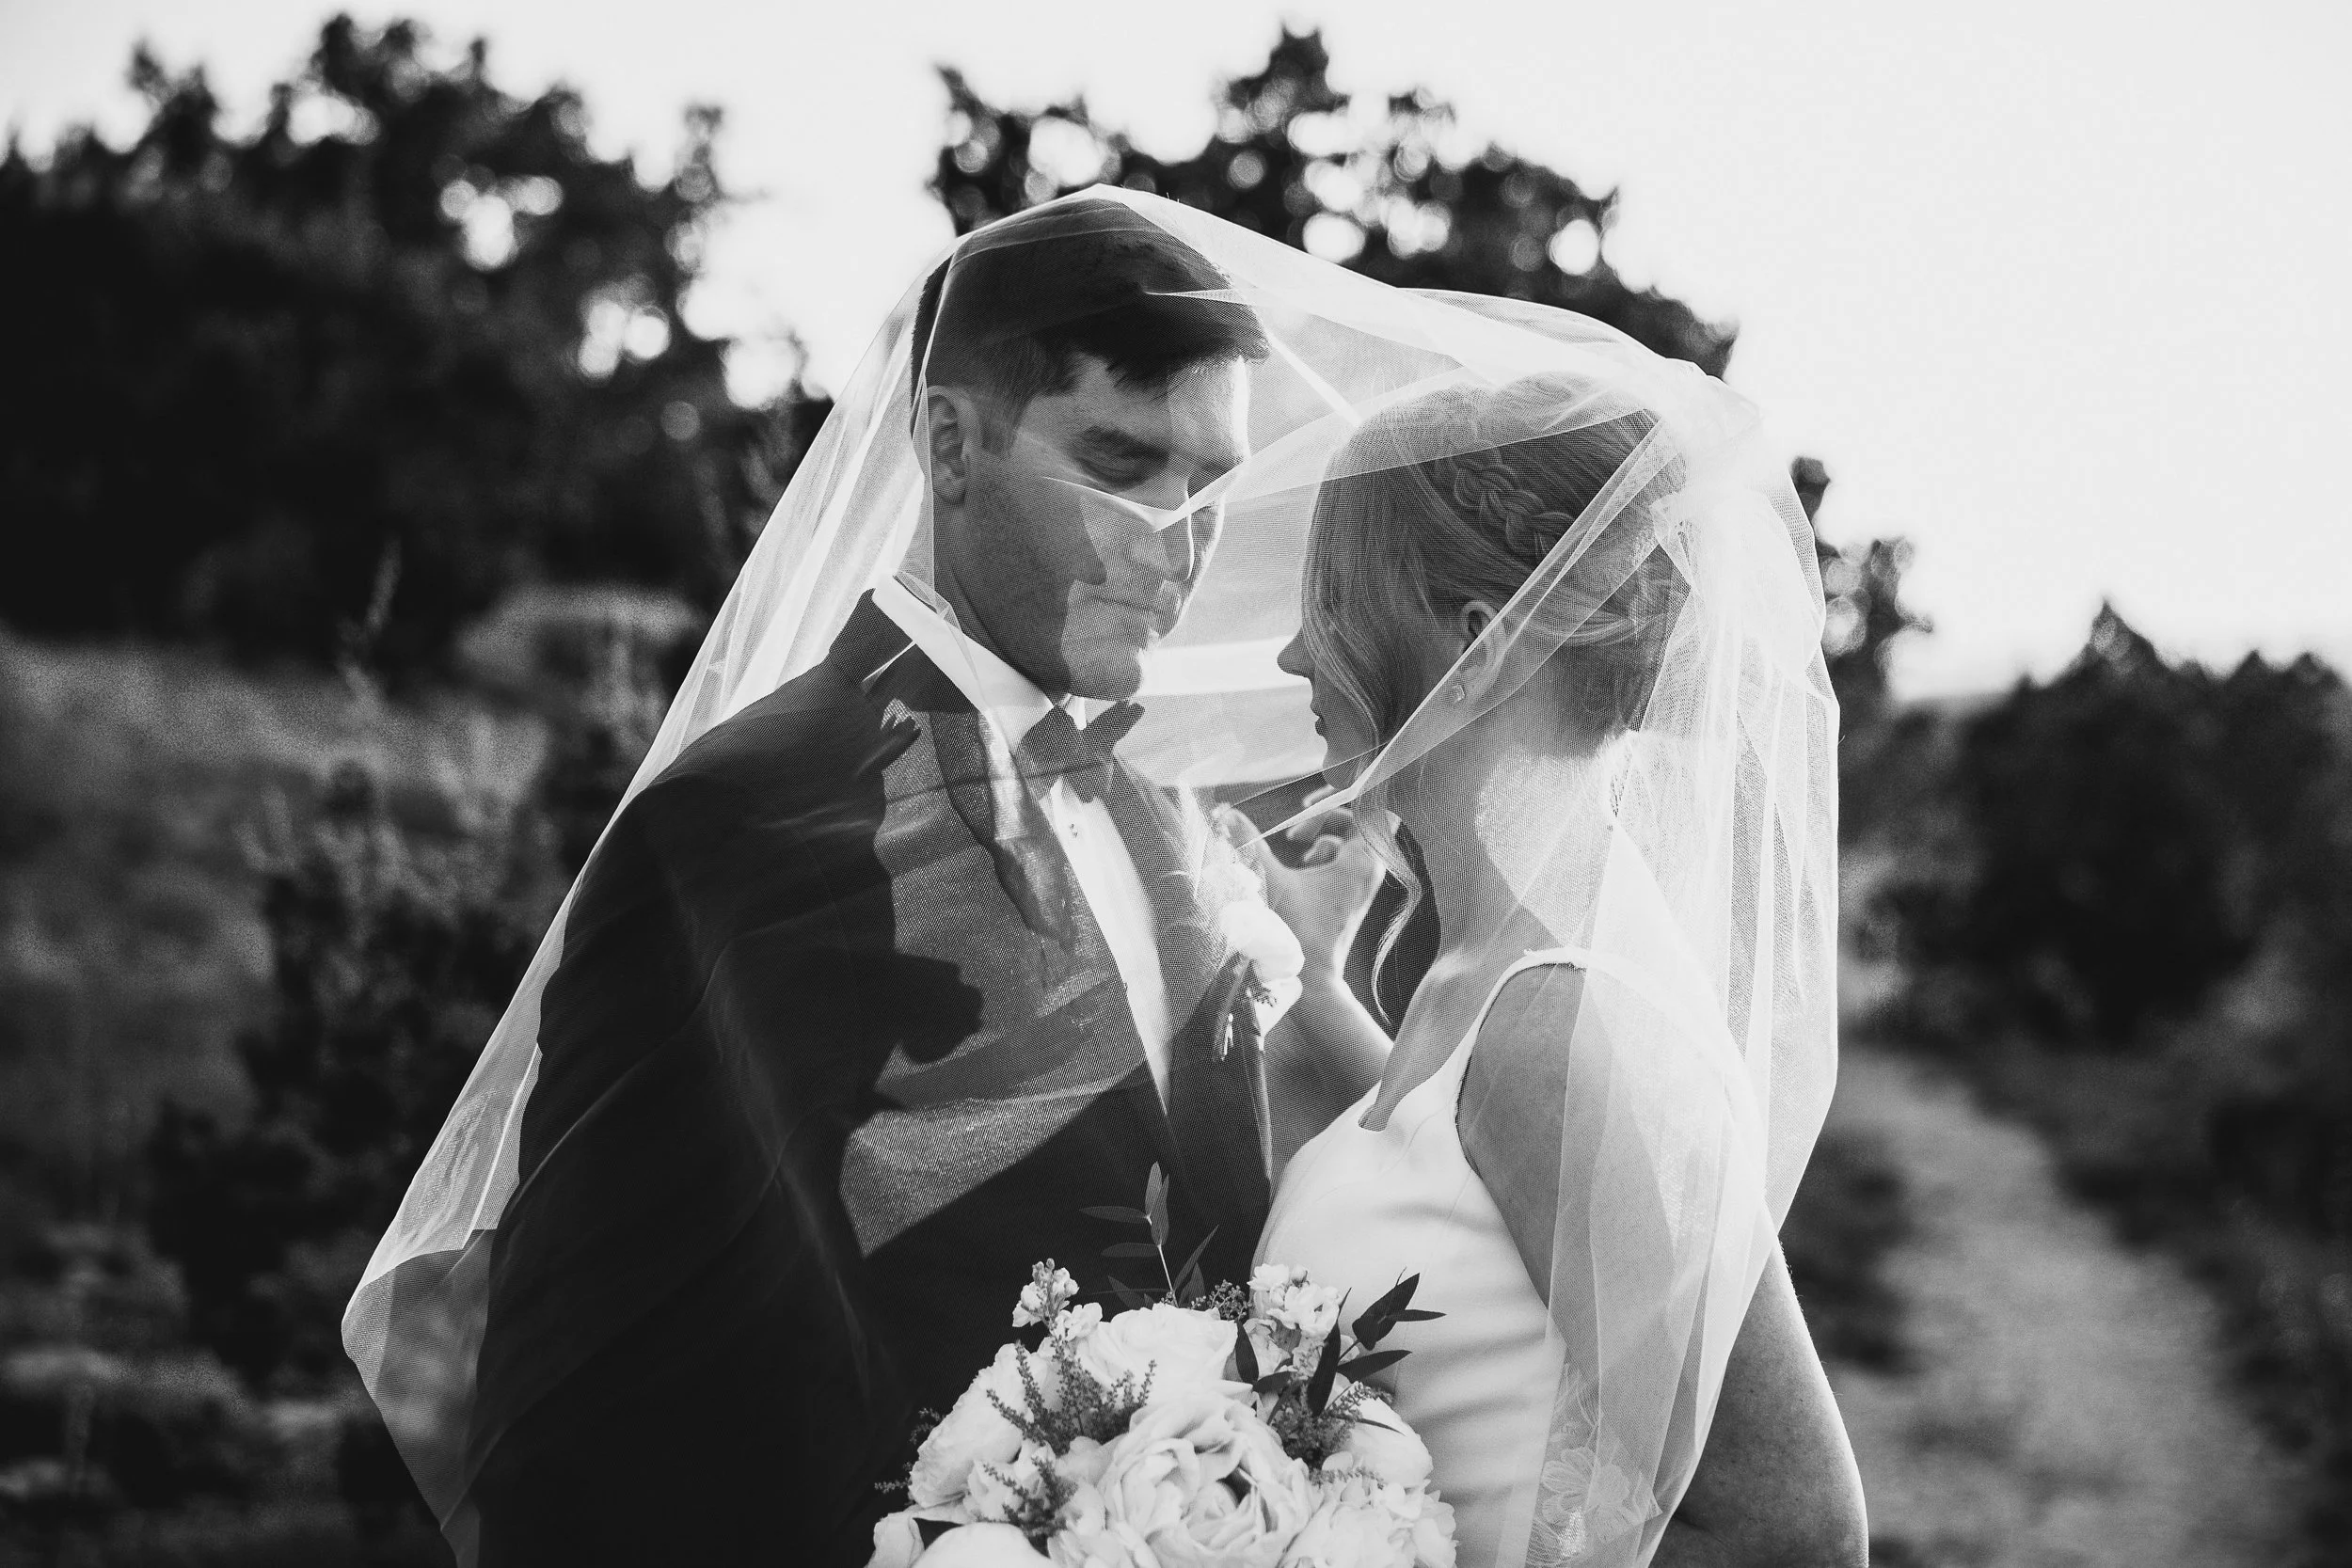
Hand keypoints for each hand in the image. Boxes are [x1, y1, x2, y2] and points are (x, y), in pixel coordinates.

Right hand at [1216, 789, 1384, 984]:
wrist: (1312, 983)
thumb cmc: (1295, 934)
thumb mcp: (1269, 880)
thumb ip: (1247, 843)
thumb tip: (1223, 813)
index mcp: (1362, 860)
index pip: (1368, 810)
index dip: (1338, 803)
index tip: (1304, 810)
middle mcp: (1370, 872)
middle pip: (1359, 826)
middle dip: (1326, 823)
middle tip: (1297, 833)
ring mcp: (1363, 889)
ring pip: (1351, 848)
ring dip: (1323, 845)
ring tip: (1301, 861)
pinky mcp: (1353, 903)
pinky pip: (1345, 868)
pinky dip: (1324, 865)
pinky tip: (1301, 880)